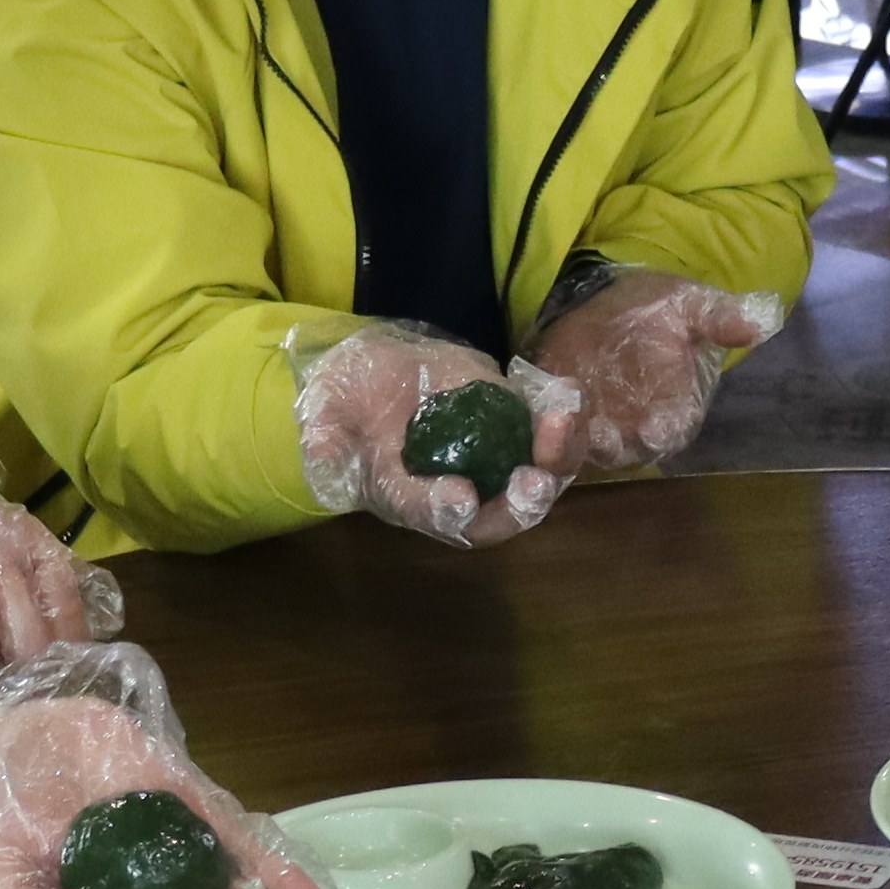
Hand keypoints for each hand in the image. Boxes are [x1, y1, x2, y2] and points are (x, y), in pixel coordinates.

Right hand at [289, 326, 582, 547]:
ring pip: (538, 477)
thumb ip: (325, 433)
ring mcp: (494, 461)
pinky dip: (567, 420)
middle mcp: (459, 490)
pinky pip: (550, 436)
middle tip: (536, 479)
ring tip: (564, 420)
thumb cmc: (349, 406)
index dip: (441, 509)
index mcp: (408, 496)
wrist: (379, 376)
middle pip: (499, 512)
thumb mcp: (327, 413)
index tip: (458, 499)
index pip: (427, 513)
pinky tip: (570, 393)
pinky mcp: (515, 426)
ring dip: (559, 456)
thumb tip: (319, 449)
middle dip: (522, 500)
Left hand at [527, 267, 783, 477]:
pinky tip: (521, 411)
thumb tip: (762, 319)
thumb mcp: (687, 305)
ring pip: (574, 454)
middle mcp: (631, 434)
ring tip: (551, 417)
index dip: (664, 429)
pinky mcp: (548, 422)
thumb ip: (719, 317)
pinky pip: (537, 439)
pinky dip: (529, 432)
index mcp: (673, 414)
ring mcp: (587, 432)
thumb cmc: (654, 311)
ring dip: (559, 443)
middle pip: (618, 451)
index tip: (655, 422)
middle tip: (584, 422)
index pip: (672, 432)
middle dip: (601, 441)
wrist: (606, 305)